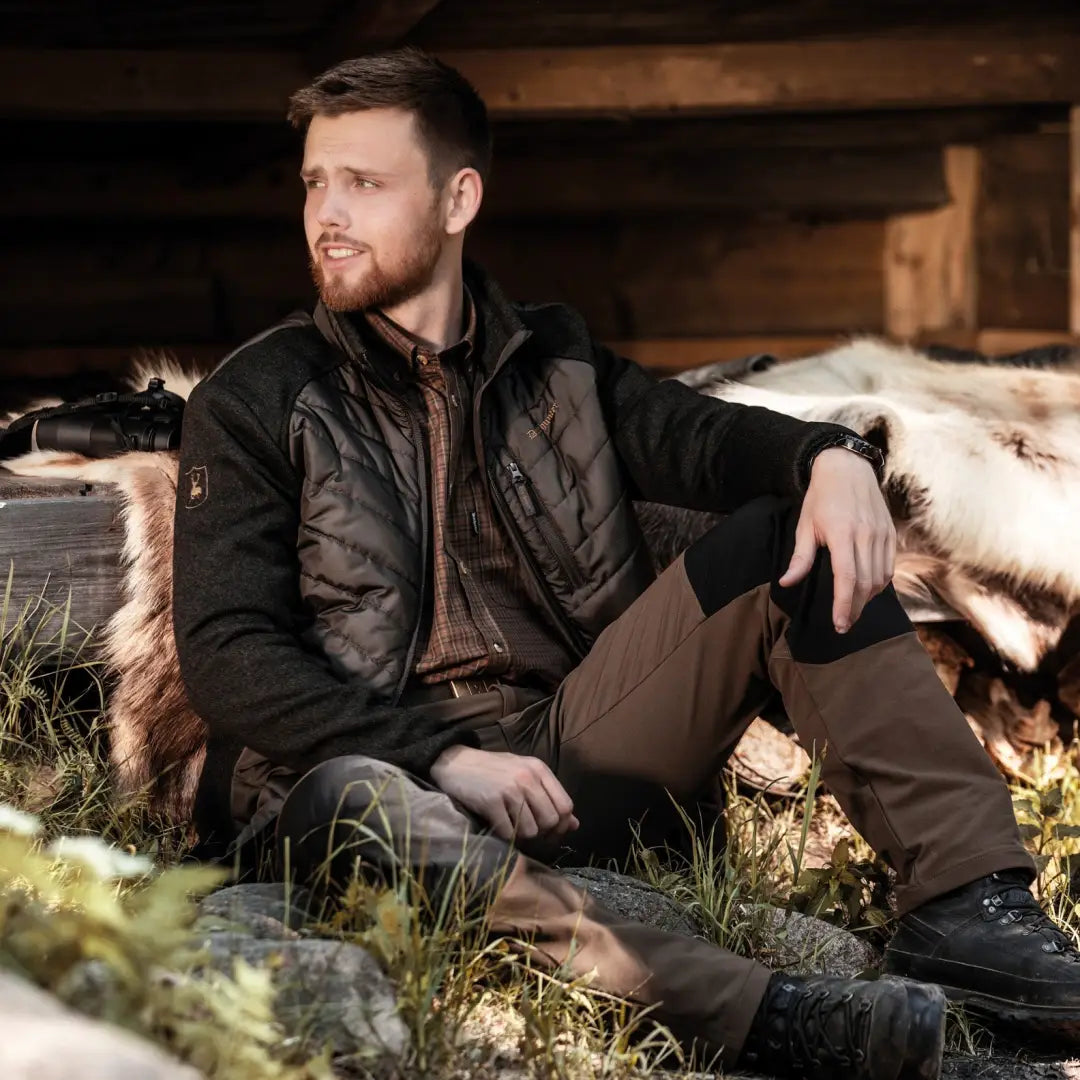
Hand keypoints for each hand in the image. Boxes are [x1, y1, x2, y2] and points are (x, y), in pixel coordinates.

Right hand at [429, 745, 578, 843]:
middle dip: (541, 832)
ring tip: (510, 824)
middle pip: (551, 821)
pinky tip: (497, 824)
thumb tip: (574, 824)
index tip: (549, 830)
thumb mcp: (524, 775)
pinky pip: (508, 832)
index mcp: (539, 769)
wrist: (456, 763)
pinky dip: (504, 835)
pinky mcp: (491, 800)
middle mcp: (528, 777)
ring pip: (531, 830)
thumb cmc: (493, 770)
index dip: (561, 824)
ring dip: (521, 835)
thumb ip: (549, 796)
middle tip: (527, 830)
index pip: (566, 806)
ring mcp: (510, 788)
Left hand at [777, 447, 894, 632]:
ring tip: (853, 610)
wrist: (848, 468)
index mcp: (842, 533)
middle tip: (844, 624)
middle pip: (865, 583)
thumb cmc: (822, 497)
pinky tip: (866, 590)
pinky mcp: (890, 534)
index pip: (846, 577)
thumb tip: (786, 583)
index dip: (844, 604)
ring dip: (867, 599)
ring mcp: (881, 534)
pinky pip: (888, 567)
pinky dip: (879, 584)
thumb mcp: (805, 525)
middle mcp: (866, 534)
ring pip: (880, 578)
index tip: (839, 624)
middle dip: (855, 608)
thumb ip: (800, 557)